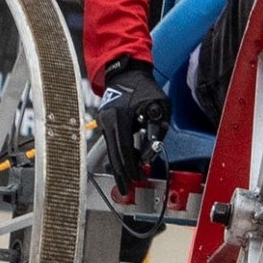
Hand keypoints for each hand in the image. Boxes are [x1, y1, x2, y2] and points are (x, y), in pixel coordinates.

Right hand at [95, 58, 169, 185]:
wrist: (126, 73)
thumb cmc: (145, 88)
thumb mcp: (159, 105)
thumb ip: (157, 128)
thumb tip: (151, 151)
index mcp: (120, 118)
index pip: (125, 149)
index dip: (131, 166)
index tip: (137, 179)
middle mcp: (108, 121)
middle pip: (114, 154)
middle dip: (122, 172)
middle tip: (128, 188)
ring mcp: (104, 122)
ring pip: (111, 150)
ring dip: (118, 167)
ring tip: (125, 182)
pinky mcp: (105, 122)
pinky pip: (111, 143)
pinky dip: (118, 155)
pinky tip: (123, 165)